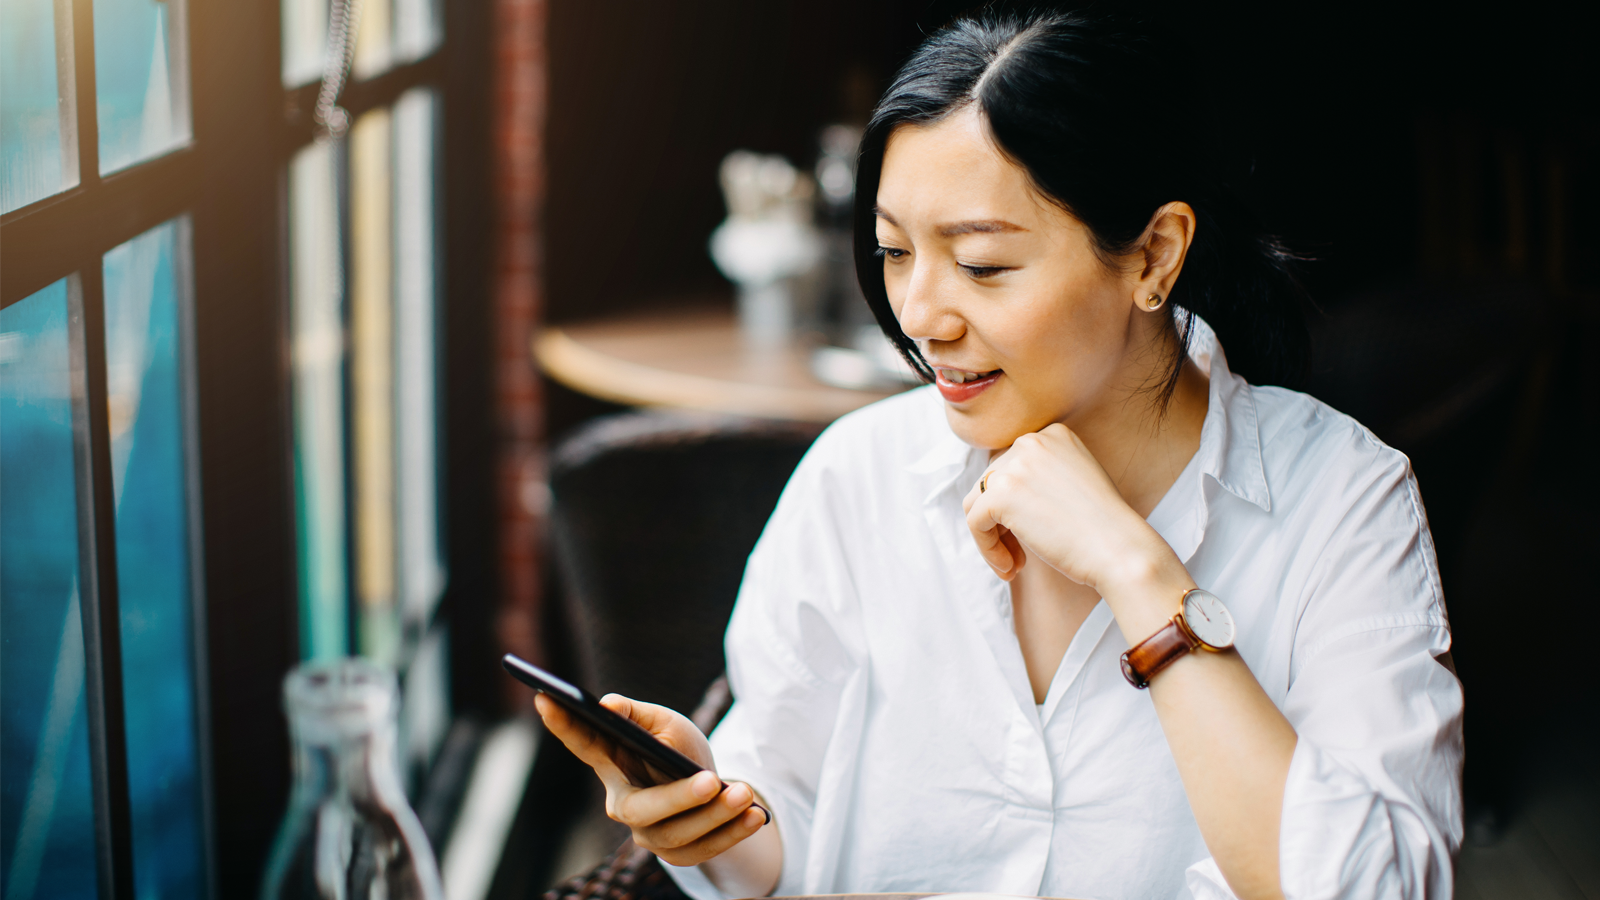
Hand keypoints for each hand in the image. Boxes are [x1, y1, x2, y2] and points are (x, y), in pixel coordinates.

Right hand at [535, 692, 767, 865]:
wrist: (713, 789)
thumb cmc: (680, 751)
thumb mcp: (666, 724)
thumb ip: (637, 715)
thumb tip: (609, 704)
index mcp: (613, 765)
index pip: (583, 744)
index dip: (563, 725)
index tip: (545, 697)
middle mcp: (623, 804)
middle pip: (642, 810)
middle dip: (678, 798)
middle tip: (711, 781)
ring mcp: (649, 835)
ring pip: (679, 833)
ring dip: (716, 815)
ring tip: (744, 793)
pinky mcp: (678, 855)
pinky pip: (706, 849)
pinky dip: (733, 832)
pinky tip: (757, 814)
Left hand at [961, 423, 1170, 592]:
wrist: (1120, 550)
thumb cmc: (1104, 529)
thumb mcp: (1076, 482)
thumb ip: (1042, 477)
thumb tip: (999, 495)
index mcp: (1053, 435)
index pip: (1012, 467)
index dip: (1015, 505)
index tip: (1031, 532)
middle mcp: (1031, 442)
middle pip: (991, 484)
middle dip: (1002, 523)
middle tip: (1021, 557)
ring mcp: (1014, 465)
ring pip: (977, 502)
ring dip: (992, 537)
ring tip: (1014, 565)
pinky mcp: (1000, 494)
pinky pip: (975, 523)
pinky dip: (987, 550)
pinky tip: (1011, 568)